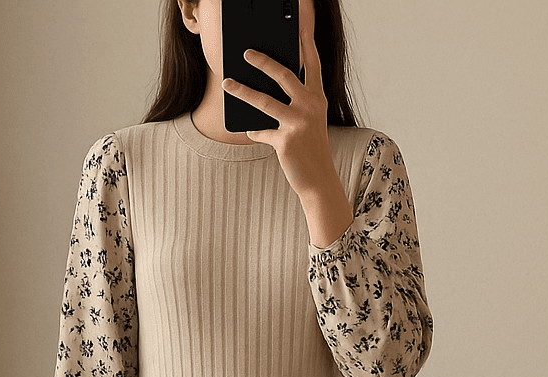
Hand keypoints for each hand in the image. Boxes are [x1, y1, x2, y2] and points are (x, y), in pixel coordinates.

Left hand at [221, 0, 337, 202]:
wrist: (319, 181)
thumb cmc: (311, 149)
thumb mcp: (308, 122)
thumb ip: (292, 104)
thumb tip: (263, 90)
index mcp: (317, 98)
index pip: (312, 63)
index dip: (305, 41)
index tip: (299, 23)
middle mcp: (310, 106)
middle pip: (283, 75)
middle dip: (262, 60)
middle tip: (245, 52)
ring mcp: (298, 123)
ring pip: (264, 101)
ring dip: (242, 90)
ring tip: (227, 82)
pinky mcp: (285, 141)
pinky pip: (261, 131)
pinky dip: (254, 132)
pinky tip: (249, 131)